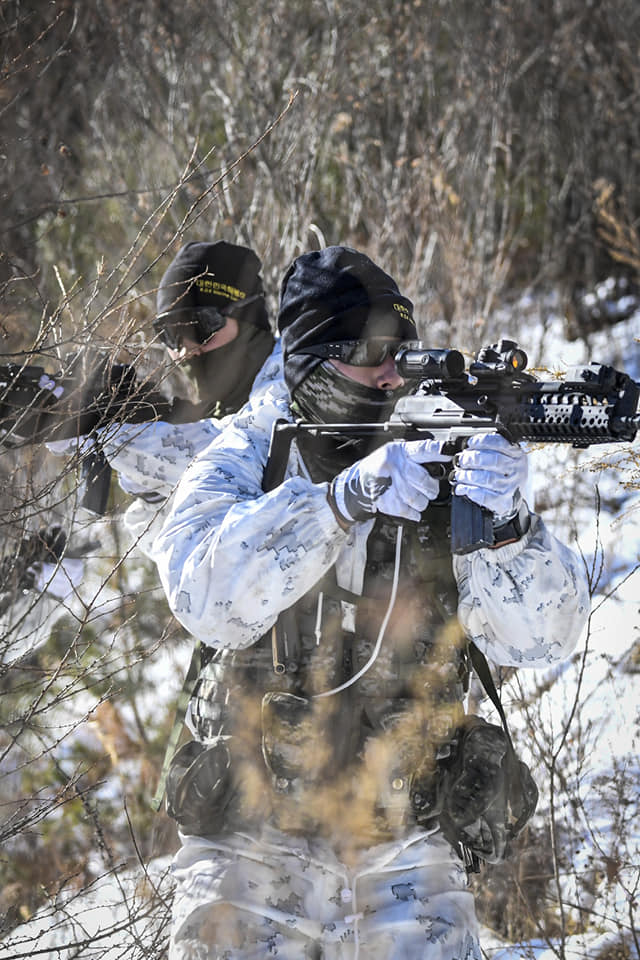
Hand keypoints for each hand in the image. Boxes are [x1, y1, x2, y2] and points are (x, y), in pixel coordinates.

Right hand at [329, 439, 451, 523]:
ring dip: (422, 501)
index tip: (449, 454)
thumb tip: (442, 458)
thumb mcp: (395, 453)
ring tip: (416, 496)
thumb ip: (415, 455)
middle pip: (424, 480)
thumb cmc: (381, 468)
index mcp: (401, 452)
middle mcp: (396, 467)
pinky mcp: (386, 501)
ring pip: (418, 499)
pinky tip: (412, 509)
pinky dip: (413, 513)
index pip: (422, 449)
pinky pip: (408, 511)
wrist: (357, 483)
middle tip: (429, 487)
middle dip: (430, 487)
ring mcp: (391, 485)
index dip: (437, 451)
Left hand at [453, 434, 527, 518]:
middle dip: (473, 458)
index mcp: (516, 455)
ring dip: (468, 476)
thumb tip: (466, 448)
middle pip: (494, 460)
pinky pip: (485, 496)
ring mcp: (510, 486)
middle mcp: (516, 469)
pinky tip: (461, 488)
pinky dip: (470, 491)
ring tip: (458, 475)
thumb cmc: (504, 475)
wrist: (513, 499)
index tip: (470, 443)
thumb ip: (487, 450)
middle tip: (462, 460)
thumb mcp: (503, 457)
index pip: (500, 443)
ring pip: (488, 478)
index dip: (483, 441)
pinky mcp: (503, 502)